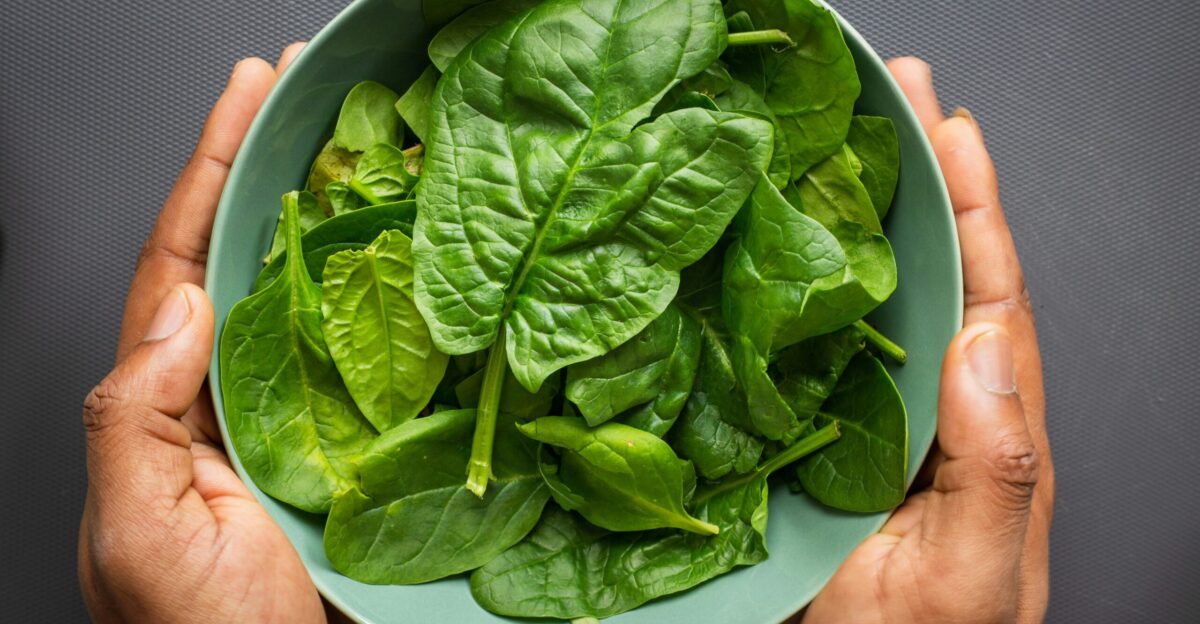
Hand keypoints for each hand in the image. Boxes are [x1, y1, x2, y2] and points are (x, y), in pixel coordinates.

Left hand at [76, 44, 335, 623]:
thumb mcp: (138, 534)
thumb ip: (135, 421)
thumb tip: (181, 307)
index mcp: (163, 405)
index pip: (178, 264)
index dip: (209, 172)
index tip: (248, 98)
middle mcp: (223, 394)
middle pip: (239, 256)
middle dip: (261, 168)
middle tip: (299, 90)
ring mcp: (288, 415)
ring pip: (301, 295)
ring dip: (322, 216)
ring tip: (352, 145)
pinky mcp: (346, 442)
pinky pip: (359, 352)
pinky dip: (374, 294)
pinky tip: (400, 256)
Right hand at [803, 58, 1054, 623]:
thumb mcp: (975, 575)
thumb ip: (998, 469)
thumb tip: (987, 350)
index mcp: (984, 430)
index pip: (988, 296)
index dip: (972, 207)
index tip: (950, 129)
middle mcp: (932, 408)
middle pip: (934, 273)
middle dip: (923, 178)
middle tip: (898, 93)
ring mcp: (871, 417)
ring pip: (874, 298)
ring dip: (863, 215)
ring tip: (844, 139)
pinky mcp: (811, 436)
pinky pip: (810, 346)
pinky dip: (801, 284)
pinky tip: (775, 240)